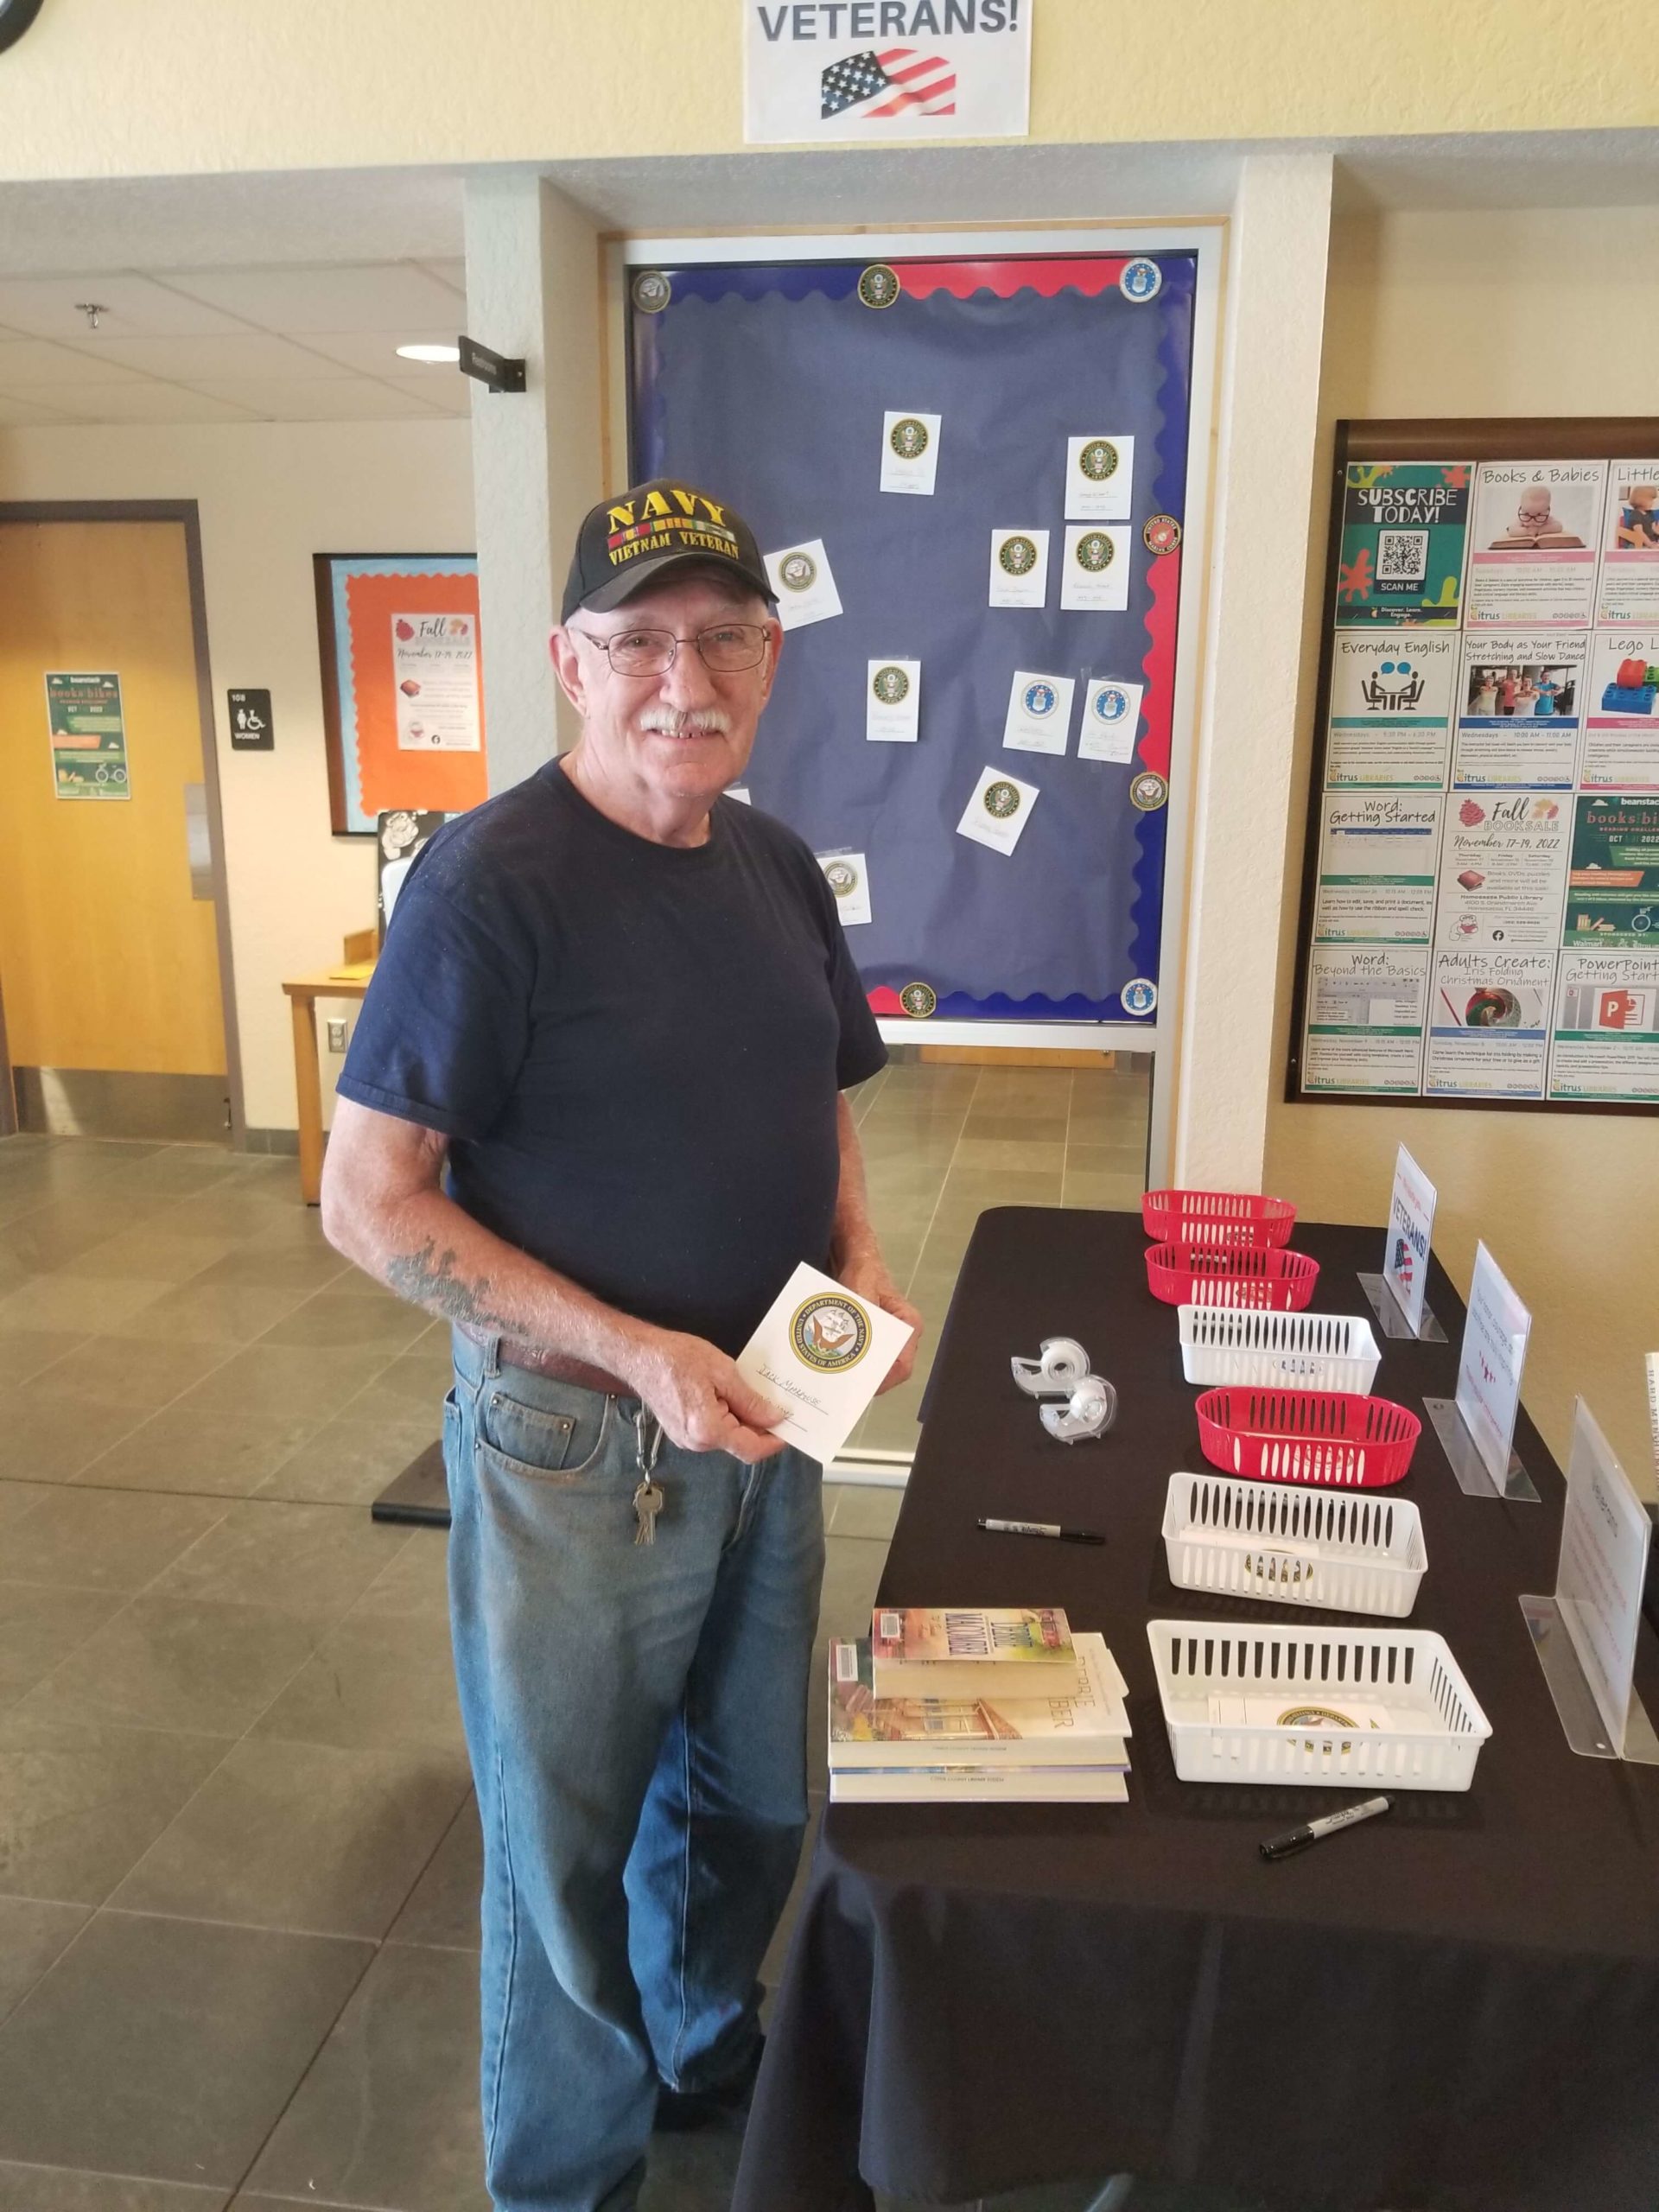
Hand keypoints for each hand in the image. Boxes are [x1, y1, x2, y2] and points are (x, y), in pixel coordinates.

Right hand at [621, 1327, 787, 1462]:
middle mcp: (697, 1443)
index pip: (751, 1450)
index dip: (774, 1442)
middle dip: (760, 1426)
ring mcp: (686, 1439)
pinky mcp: (680, 1432)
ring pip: (727, 1437)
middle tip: (776, 1403)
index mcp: (709, 1430)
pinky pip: (712, 1431)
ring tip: (750, 1393)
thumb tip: (775, 1418)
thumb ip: (750, 1400)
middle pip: (740, 1444)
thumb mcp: (722, 1372)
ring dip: (742, 1420)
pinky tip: (729, 1395)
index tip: (791, 1428)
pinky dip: (726, 1418)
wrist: (638, 1356)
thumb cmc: (677, 1358)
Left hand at [836, 1252, 922, 1395]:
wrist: (854, 1259)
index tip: (859, 1385)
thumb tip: (852, 1343)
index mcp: (908, 1324)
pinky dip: (848, 1362)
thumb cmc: (862, 1272)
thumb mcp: (859, 1290)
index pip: (902, 1365)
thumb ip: (859, 1315)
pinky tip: (829, 1365)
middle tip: (840, 1385)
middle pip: (887, 1370)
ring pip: (873, 1366)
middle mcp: (902, 1335)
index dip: (883, 1380)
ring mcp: (886, 1338)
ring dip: (854, 1372)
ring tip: (832, 1378)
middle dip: (864, 1379)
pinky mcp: (871, 1338)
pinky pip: (862, 1357)